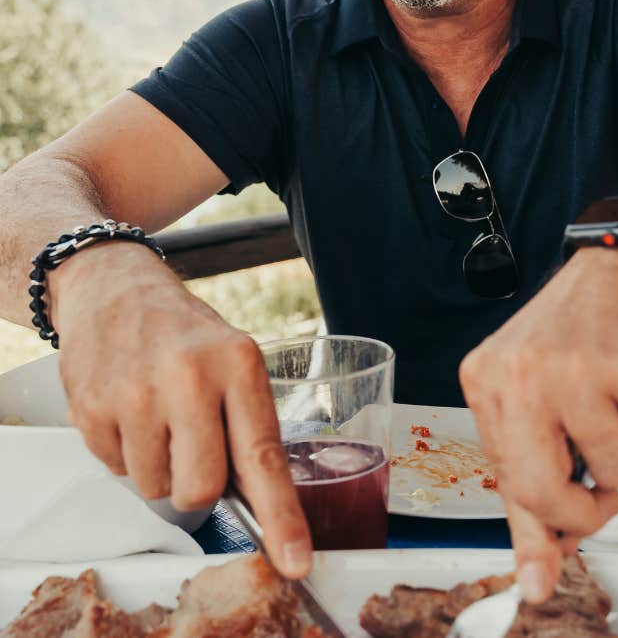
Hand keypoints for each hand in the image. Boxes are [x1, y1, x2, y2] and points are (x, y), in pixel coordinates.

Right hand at [50, 243, 311, 577]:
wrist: (114, 289)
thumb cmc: (185, 331)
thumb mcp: (233, 358)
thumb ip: (246, 421)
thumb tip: (258, 500)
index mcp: (237, 363)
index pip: (262, 455)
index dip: (281, 515)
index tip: (295, 559)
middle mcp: (188, 378)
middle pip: (202, 490)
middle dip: (199, 485)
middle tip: (194, 444)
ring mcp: (135, 395)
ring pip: (156, 487)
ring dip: (160, 466)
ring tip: (159, 414)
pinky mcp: (91, 409)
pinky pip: (116, 471)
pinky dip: (126, 452)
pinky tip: (130, 409)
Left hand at [459, 243, 617, 601]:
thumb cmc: (577, 336)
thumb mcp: (534, 397)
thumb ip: (533, 482)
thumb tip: (537, 572)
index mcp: (485, 382)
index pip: (507, 481)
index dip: (539, 529)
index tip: (544, 569)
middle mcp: (519, 375)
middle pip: (542, 490)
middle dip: (582, 510)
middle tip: (602, 496)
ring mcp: (572, 370)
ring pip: (610, 469)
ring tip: (615, 401)